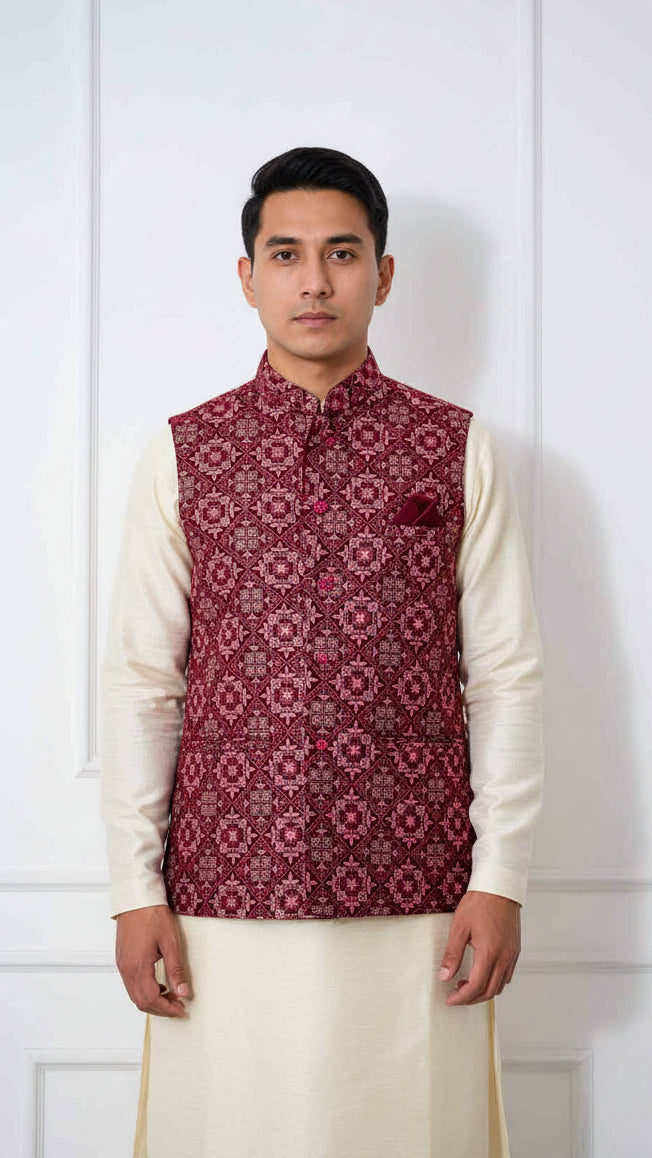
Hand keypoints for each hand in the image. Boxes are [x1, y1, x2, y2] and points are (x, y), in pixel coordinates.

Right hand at [115, 904, 190, 1018]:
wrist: (137, 898)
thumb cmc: (153, 915)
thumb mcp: (170, 942)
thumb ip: (175, 970)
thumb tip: (183, 992)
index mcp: (138, 966)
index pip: (151, 999)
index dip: (167, 1009)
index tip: (181, 1010)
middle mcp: (126, 969)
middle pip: (141, 1002)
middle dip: (160, 1009)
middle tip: (178, 1006)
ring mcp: (122, 965)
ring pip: (134, 995)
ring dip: (152, 1000)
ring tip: (171, 995)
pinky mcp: (122, 960)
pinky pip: (131, 984)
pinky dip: (144, 990)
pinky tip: (158, 984)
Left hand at [438, 890, 520, 1005]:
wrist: (499, 886)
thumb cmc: (479, 903)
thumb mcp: (459, 927)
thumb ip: (452, 954)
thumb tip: (444, 976)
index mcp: (489, 953)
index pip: (476, 986)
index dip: (461, 997)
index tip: (450, 999)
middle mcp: (504, 957)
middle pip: (489, 991)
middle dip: (471, 998)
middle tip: (456, 995)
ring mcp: (512, 954)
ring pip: (500, 985)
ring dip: (483, 991)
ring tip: (466, 984)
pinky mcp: (515, 949)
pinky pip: (507, 975)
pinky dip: (494, 981)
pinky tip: (482, 973)